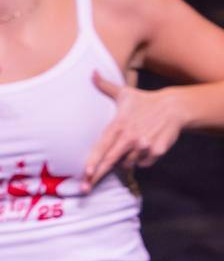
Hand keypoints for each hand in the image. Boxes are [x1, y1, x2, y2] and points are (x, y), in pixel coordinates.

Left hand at [83, 71, 185, 187]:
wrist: (174, 107)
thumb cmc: (144, 101)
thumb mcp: (124, 92)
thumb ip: (104, 85)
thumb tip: (91, 72)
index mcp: (118, 125)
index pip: (102, 146)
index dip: (94, 160)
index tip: (85, 173)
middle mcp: (130, 137)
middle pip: (111, 161)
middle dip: (97, 175)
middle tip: (86, 188)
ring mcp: (144, 146)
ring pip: (127, 163)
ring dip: (124, 161)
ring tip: (128, 148)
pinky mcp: (157, 152)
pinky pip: (143, 164)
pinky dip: (140, 160)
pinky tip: (142, 149)